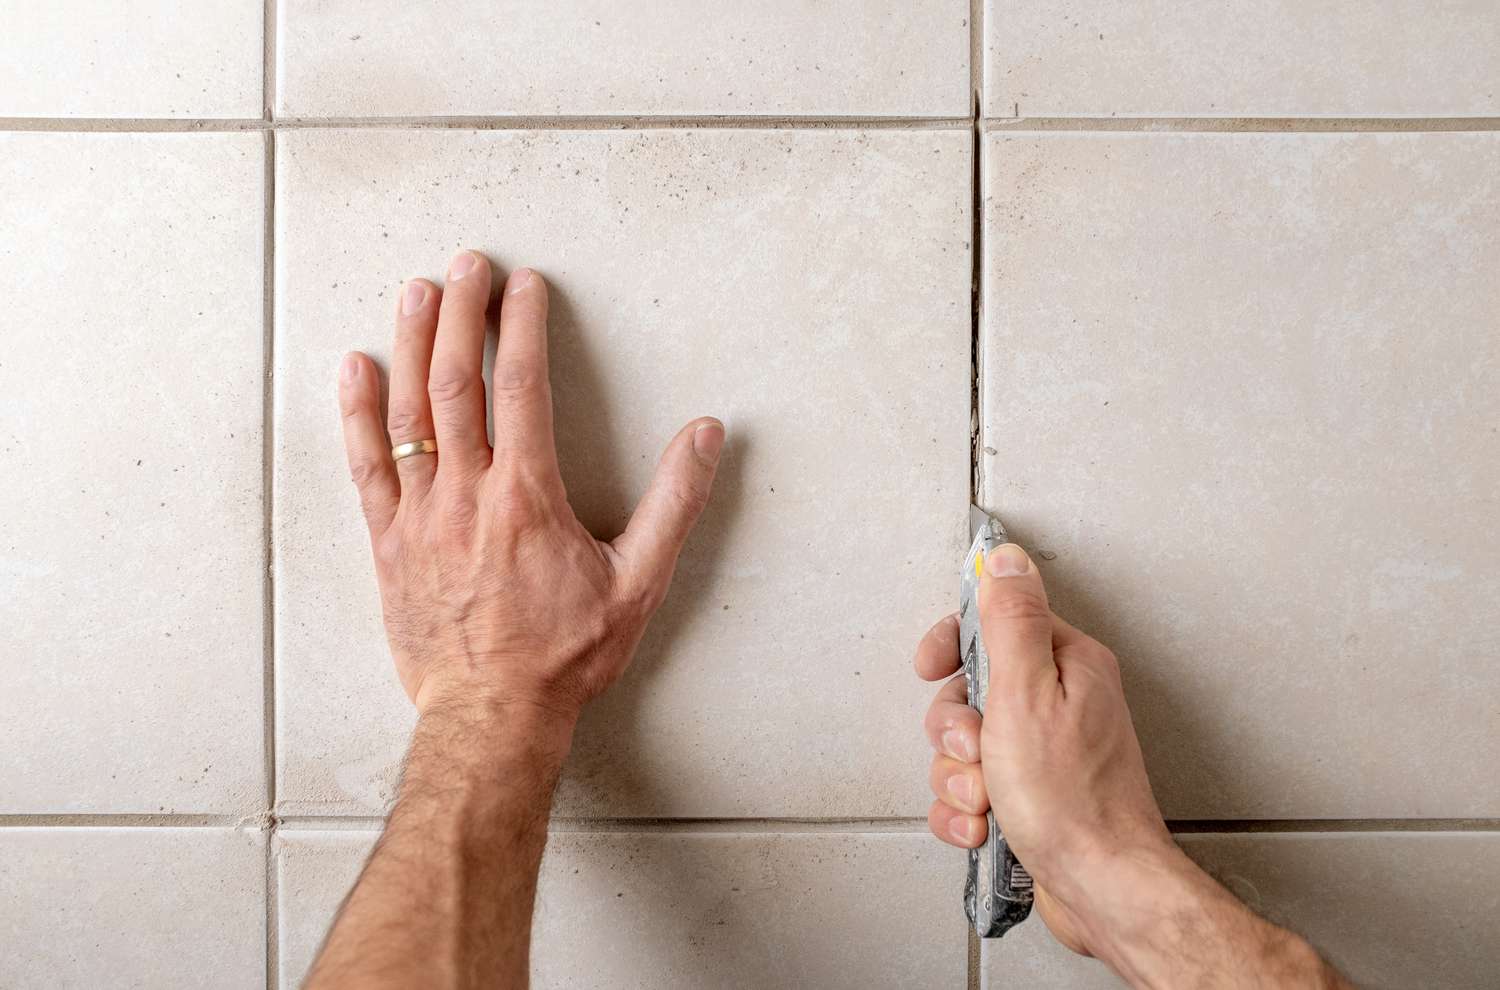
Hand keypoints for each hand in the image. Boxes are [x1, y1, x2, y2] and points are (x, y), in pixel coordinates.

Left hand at [336, 250, 724, 721]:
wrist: (491, 714)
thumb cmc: (565, 655)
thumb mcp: (639, 583)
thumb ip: (674, 504)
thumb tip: (707, 436)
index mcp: (527, 497)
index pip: (522, 387)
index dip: (522, 327)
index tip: (524, 285)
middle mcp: (467, 495)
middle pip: (457, 382)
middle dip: (463, 314)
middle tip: (468, 264)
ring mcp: (419, 517)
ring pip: (408, 412)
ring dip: (412, 344)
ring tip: (418, 291)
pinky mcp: (387, 543)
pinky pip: (365, 466)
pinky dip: (356, 412)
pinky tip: (355, 367)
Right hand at [916, 546, 1345, 987]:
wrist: (1101, 889)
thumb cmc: (1073, 800)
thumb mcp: (1027, 693)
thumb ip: (1011, 620)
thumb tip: (1004, 558)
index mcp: (1066, 665)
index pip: (993, 625)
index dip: (952, 646)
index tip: (932, 669)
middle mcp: (1060, 703)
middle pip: (969, 691)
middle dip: (954, 731)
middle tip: (976, 753)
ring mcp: (1045, 753)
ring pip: (964, 747)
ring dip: (958, 778)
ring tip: (985, 801)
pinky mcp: (1031, 797)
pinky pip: (971, 791)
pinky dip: (965, 812)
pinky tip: (982, 828)